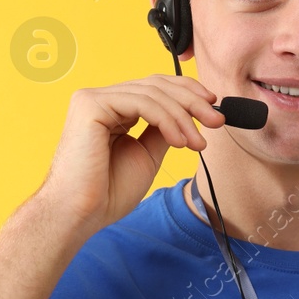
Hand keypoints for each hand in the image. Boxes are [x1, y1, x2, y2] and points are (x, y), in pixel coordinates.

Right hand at [39, 74, 226, 235]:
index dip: (187, 93)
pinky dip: (167, 120)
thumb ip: (163, 131)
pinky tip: (180, 141)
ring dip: (183, 117)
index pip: (154, 88)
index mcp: (111, 109)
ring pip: (152, 93)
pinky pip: (141, 102)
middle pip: (156, 85)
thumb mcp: (147, 155)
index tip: (213, 109)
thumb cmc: (106, 193)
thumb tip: (189, 115)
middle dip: (192, 102)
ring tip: (197, 143)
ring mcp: (93, 99)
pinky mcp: (90, 105)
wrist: (81, 214)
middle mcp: (100, 99)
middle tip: (217, 120)